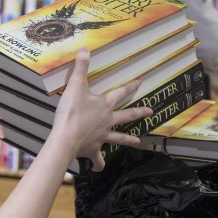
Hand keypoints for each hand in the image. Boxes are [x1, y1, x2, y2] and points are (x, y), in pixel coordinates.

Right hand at [51, 49, 151, 171]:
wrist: (66, 138)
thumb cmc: (71, 112)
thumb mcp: (75, 85)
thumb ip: (80, 67)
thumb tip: (85, 48)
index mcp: (105, 105)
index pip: (121, 92)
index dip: (131, 85)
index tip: (141, 81)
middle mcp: (108, 120)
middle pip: (127, 116)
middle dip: (139, 113)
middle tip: (151, 112)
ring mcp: (103, 136)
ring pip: (119, 138)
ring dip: (128, 140)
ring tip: (137, 142)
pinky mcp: (93, 149)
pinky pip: (98, 159)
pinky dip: (98, 164)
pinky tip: (99, 169)